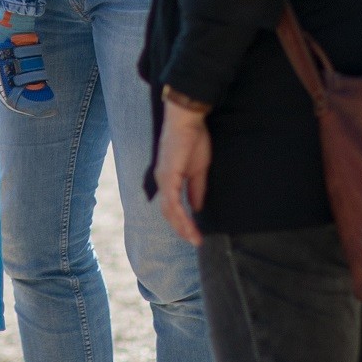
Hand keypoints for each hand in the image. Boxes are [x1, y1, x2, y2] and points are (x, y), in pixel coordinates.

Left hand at [153, 96, 211, 244]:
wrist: (189, 121)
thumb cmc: (194, 139)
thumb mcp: (199, 169)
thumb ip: (196, 189)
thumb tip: (197, 208)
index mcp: (169, 179)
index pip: (172, 206)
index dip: (182, 221)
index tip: (195, 234)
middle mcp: (162, 181)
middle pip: (168, 212)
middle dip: (181, 229)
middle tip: (195, 241)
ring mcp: (163, 179)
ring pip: (169, 210)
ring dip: (182, 226)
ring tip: (194, 238)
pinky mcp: (167, 176)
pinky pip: (172, 202)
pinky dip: (180, 215)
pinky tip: (189, 225)